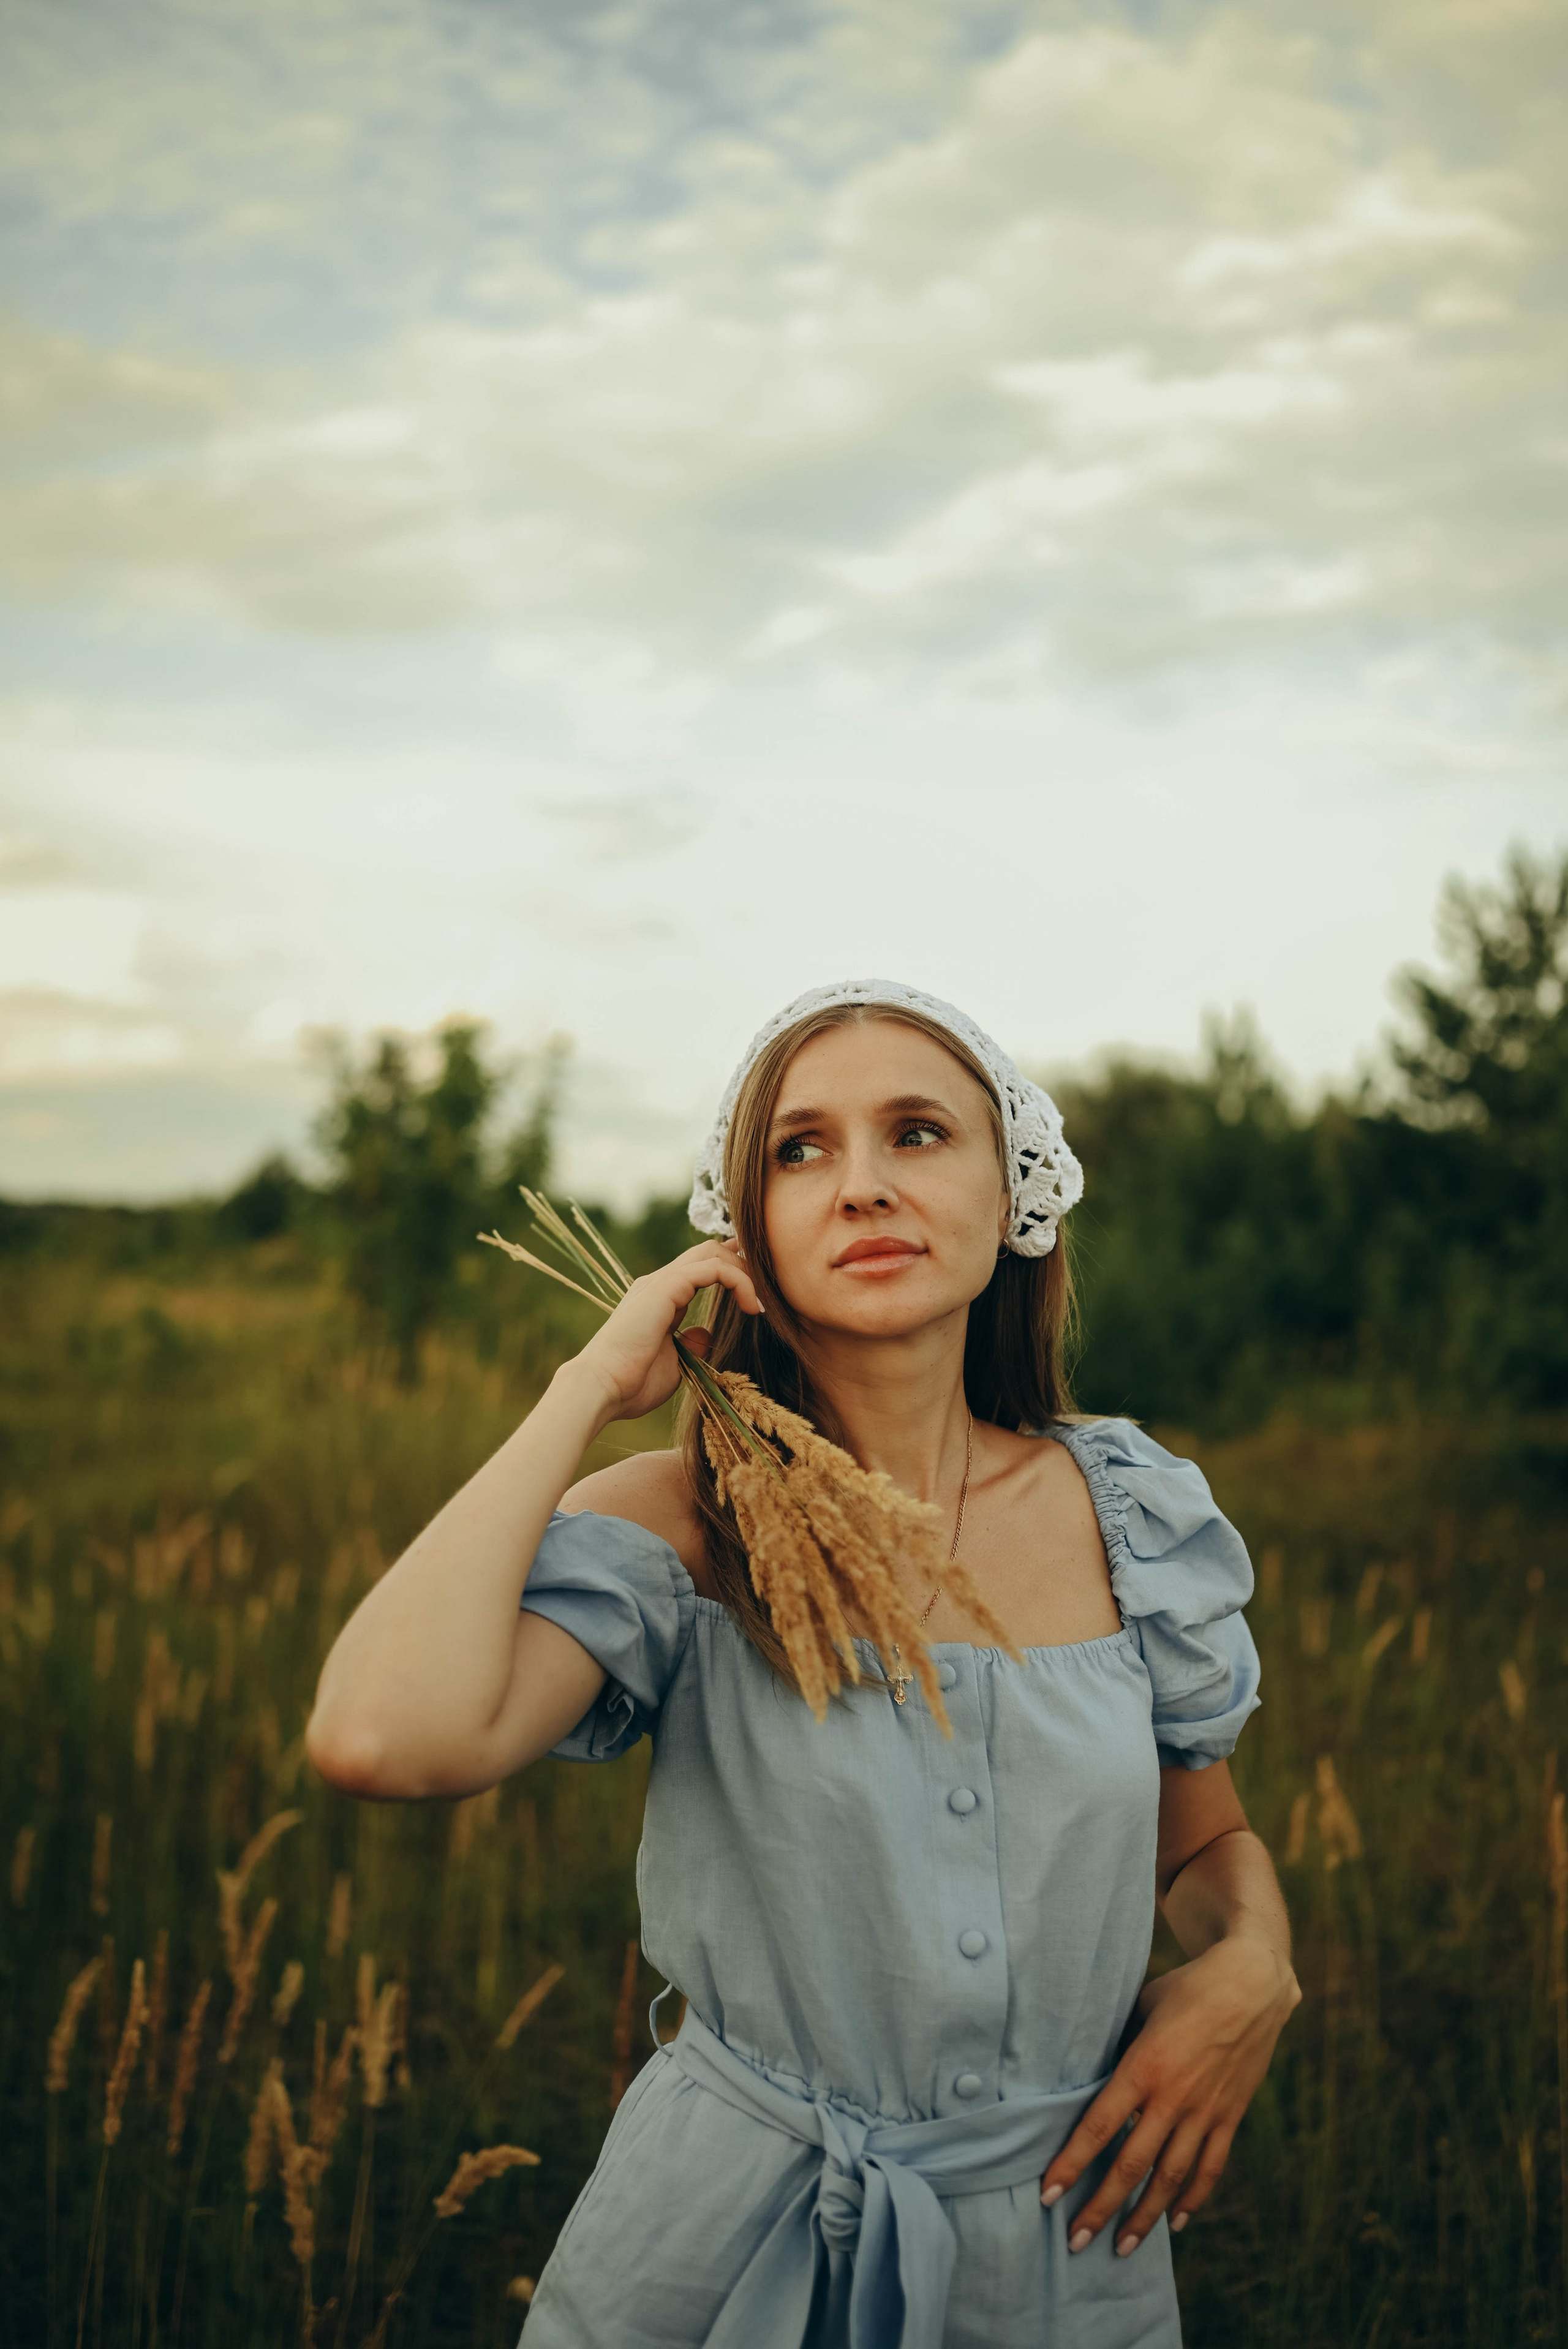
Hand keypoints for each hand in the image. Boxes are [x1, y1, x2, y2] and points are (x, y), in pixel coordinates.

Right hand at [567, 1240, 763, 1427]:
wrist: (602, 1387)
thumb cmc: (631, 1384)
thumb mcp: (673, 1363)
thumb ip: (690, 1344)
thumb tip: (706, 1334)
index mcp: (659, 1298)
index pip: (700, 1267)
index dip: (731, 1269)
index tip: (757, 1291)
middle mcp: (658, 1283)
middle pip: (708, 1251)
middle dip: (742, 1262)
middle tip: (767, 1288)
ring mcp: (660, 1282)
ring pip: (712, 1253)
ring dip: (743, 1271)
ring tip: (761, 1300)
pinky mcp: (666, 1287)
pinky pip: (713, 1268)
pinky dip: (738, 1280)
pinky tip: (751, 1305)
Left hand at [1040, 1938, 1299, 2255]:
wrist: (1252, 1983)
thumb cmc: (1187, 1986)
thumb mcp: (1142, 2005)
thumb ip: (1119, 2042)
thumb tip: (1092, 2072)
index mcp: (1144, 2066)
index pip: (1099, 2127)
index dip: (1071, 2165)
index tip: (1047, 2195)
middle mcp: (1173, 2097)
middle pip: (1131, 2165)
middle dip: (1101, 2208)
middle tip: (1075, 2242)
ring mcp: (1205, 2111)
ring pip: (1170, 2178)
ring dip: (1144, 2217)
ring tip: (1122, 2248)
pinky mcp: (1230, 2116)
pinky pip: (1210, 2167)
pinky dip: (1193, 2199)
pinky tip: (1176, 2223)